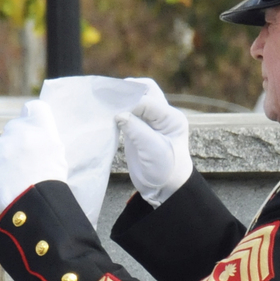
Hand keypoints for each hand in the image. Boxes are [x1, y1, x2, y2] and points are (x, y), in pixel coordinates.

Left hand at [0, 98, 68, 216]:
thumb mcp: (58, 152)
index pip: (34, 108)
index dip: (33, 119)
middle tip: (27, 162)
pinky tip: (8, 186)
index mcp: (39, 125)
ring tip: (18, 178)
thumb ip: (45, 136)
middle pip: (14, 130)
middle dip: (17, 143)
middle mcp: (16, 130)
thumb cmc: (51, 181)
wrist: (35, 204)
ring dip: (5, 159)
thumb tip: (37, 133)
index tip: (34, 131)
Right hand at [120, 87, 191, 207]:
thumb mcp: (152, 150)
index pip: (149, 101)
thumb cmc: (165, 170)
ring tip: (107, 103)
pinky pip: (130, 113)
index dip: (131, 102)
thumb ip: (136, 129)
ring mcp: (151, 121)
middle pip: (146, 91)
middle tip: (110, 96)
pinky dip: (120, 111)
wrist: (165, 189)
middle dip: (128, 91)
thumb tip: (118, 113)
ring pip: (137, 100)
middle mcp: (163, 115)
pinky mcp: (140, 129)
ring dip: (124, 100)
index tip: (115, 111)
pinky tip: (109, 114)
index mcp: (171, 118)